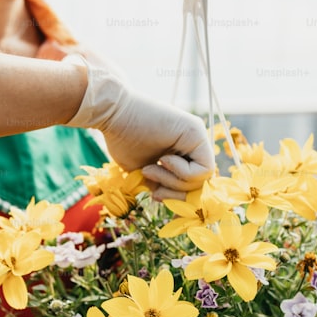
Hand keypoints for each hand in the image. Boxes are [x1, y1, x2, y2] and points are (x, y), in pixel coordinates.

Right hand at [66, 56, 214, 199]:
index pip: (193, 184)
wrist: (112, 115)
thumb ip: (161, 185)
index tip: (155, 194)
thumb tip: (173, 202)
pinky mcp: (197, 132)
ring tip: (150, 169)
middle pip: (200, 184)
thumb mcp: (144, 173)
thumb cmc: (122, 140)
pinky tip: (163, 159)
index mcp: (182, 151)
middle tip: (151, 181)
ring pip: (203, 179)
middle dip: (175, 192)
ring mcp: (197, 136)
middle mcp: (193, 143)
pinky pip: (203, 169)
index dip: (176, 196)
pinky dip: (182, 173)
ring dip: (173, 182)